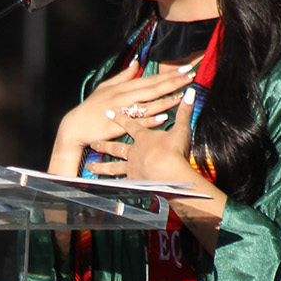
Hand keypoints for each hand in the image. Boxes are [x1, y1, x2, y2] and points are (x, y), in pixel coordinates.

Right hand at [47, 60, 189, 178]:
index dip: (168, 74)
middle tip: (190, 76)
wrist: (76, 126)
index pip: (150, 79)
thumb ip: (123, 76)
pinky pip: (138, 123)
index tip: (184, 69)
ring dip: (165, 100)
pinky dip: (150, 120)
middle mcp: (124, 97)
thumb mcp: (105, 87)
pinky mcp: (119, 127)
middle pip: (152, 89)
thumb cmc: (91, 108)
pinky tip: (163, 118)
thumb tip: (137, 63)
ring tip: (182, 95)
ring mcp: (122, 112)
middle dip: (172, 82)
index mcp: (123, 88)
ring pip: (148, 105)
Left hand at [86, 87, 227, 253]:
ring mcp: (132, 168)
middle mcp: (134, 151)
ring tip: (91, 166)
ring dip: (102, 166)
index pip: (129, 125)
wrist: (169, 173)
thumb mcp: (180, 130)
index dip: (119, 119)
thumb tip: (190, 92)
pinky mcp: (134, 182)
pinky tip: (104, 188)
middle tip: (93, 141)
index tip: (108, 113)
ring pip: (114, 166)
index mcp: (143, 137)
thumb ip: (184, 112)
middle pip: (117, 147)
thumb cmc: (174, 151)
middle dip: (104, 143)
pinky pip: (120, 183)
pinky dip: (112, 185)